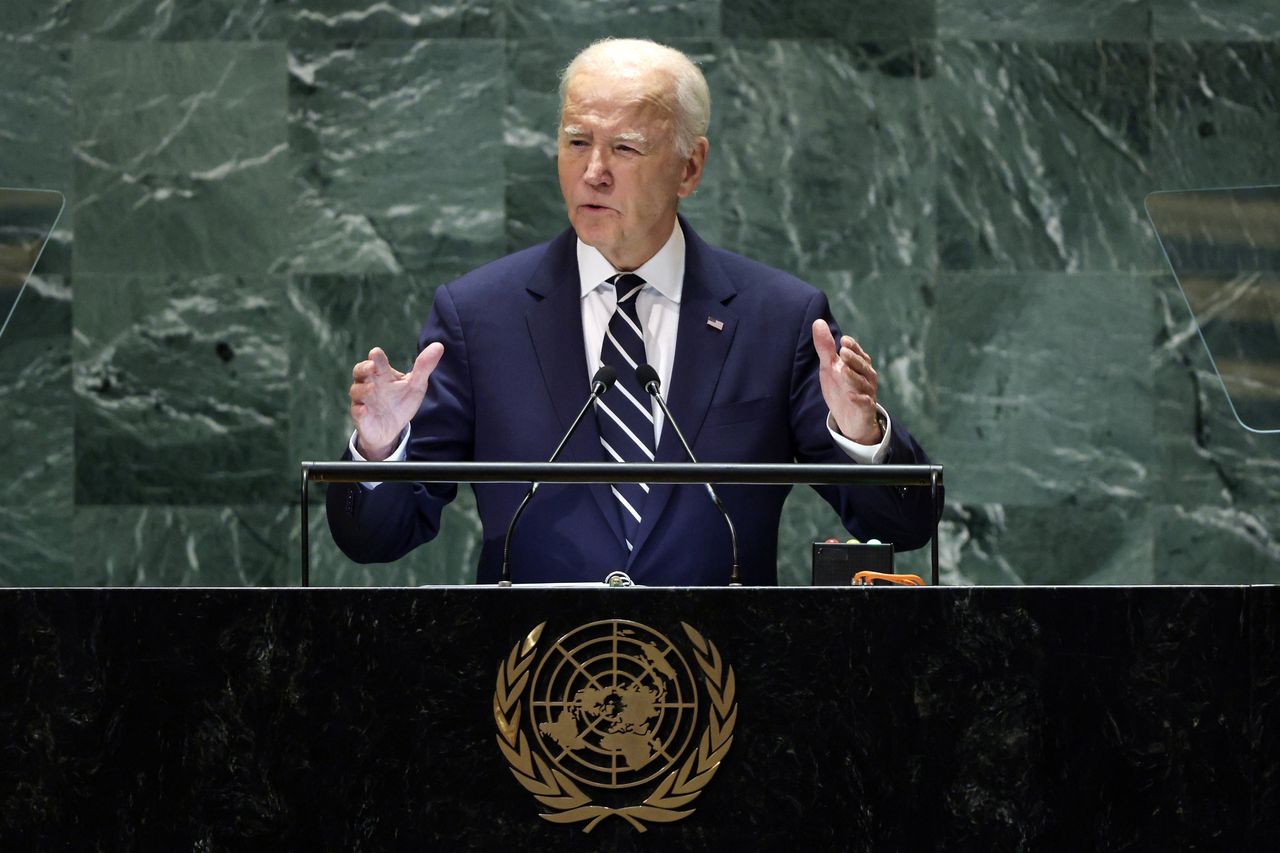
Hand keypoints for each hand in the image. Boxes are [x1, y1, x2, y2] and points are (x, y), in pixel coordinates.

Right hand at [349, 343, 443, 459]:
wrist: (391, 428)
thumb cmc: (401, 401)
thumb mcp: (416, 384)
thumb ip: (424, 366)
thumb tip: (439, 345)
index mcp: (382, 374)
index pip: (376, 362)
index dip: (376, 357)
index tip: (376, 352)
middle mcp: (369, 383)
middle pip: (359, 371)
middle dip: (364, 368)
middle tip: (371, 367)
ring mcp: (363, 399)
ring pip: (356, 391)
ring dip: (364, 390)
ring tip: (374, 390)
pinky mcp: (360, 416)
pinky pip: (357, 412)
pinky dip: (360, 411)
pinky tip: (365, 410)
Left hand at [811, 319, 881, 444]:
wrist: (851, 419)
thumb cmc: (841, 387)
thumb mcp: (830, 367)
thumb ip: (825, 347)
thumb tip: (818, 321)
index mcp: (859, 364)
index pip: (857, 352)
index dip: (852, 346)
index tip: (843, 340)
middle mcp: (866, 376)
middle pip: (862, 366)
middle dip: (853, 359)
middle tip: (843, 352)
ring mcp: (867, 392)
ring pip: (862, 383)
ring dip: (853, 377)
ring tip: (843, 370)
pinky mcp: (866, 408)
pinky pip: (864, 403)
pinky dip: (858, 399)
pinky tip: (849, 396)